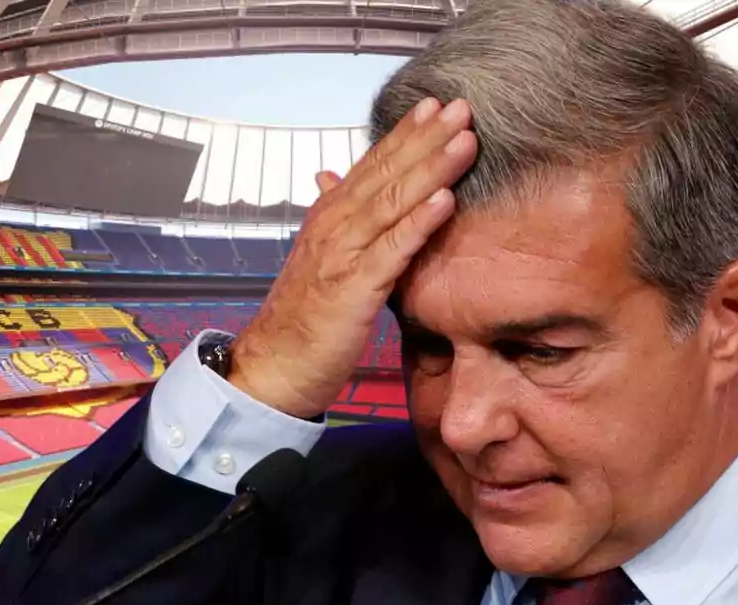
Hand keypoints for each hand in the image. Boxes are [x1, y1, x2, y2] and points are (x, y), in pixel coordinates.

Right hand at [228, 97, 477, 419]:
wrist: (272, 367)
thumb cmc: (301, 320)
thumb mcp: (318, 259)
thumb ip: (334, 216)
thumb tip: (330, 175)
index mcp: (328, 217)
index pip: (371, 165)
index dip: (404, 133)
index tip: (436, 104)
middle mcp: (333, 226)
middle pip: (385, 173)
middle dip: (426, 138)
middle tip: (462, 106)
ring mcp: (341, 255)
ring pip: (391, 202)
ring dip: (430, 168)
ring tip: (464, 140)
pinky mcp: (351, 289)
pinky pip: (391, 251)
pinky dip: (417, 223)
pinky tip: (444, 201)